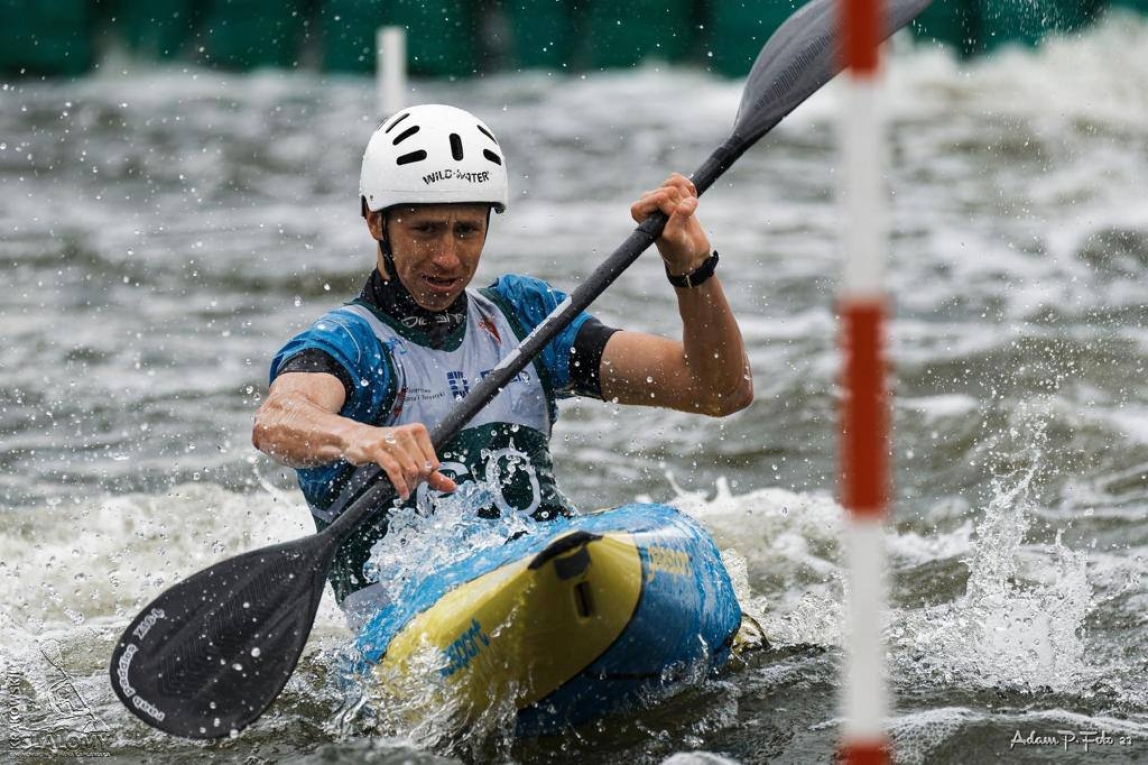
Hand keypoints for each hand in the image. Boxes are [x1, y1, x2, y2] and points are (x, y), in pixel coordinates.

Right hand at [342, 422, 456, 499]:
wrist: (356, 438)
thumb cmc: (387, 448)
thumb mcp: (411, 456)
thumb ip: (432, 473)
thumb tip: (453, 487)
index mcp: (418, 431)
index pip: (433, 461)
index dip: (428, 475)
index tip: (420, 480)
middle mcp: (405, 433)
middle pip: (422, 466)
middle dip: (418, 481)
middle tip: (411, 487)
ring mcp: (390, 440)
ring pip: (410, 469)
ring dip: (409, 485)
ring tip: (406, 490)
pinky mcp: (376, 449)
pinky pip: (394, 470)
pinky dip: (400, 485)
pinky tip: (402, 493)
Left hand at [630, 173, 711, 275]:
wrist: (690, 252)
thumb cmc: (677, 249)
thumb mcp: (675, 238)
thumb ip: (678, 219)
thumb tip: (686, 203)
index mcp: (639, 211)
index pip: (659, 198)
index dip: (670, 207)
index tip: (673, 220)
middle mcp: (647, 200)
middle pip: (669, 189)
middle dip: (680, 205)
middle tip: (681, 223)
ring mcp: (661, 194)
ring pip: (677, 183)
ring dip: (686, 199)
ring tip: (686, 216)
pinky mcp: (673, 191)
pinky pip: (682, 180)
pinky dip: (691, 191)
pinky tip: (691, 204)